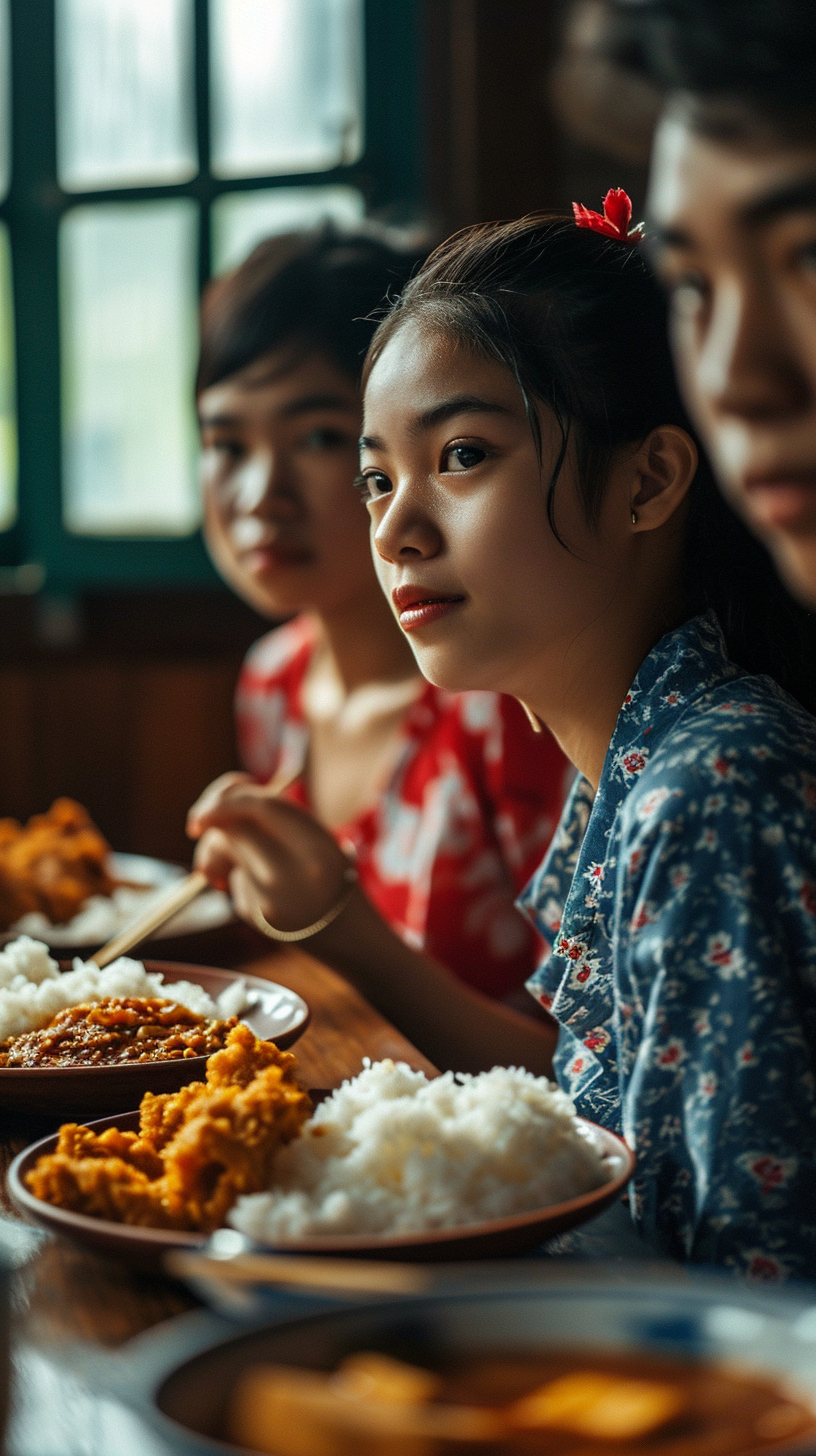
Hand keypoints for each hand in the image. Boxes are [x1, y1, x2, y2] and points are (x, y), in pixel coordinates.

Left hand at [187, 774, 352, 933]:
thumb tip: (215, 807)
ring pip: (225, 853)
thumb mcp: (315, 837)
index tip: (207, 804)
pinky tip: (265, 891)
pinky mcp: (256, 913)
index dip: (225, 798)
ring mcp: (271, 895)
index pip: (259, 806)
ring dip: (219, 850)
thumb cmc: (325, 873)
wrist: (345, 930)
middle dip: (208, 820)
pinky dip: (239, 877)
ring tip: (240, 860)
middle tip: (198, 824)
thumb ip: (274, 817)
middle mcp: (292, 869)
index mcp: (315, 844)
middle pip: (232, 828)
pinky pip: (234, 879)